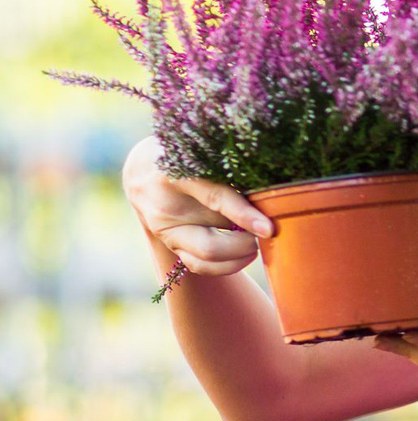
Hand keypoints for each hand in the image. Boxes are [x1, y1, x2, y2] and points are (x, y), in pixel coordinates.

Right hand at [122, 136, 272, 275]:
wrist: (144, 170)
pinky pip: (199, 266)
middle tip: (266, 232)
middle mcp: (166, 210)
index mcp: (175, 175)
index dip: (244, 215)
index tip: (268, 228)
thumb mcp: (205, 154)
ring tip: (256, 243)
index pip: (214, 199)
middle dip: (245, 245)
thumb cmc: (186, 155)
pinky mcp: (169, 244)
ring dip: (239, 257)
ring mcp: (165, 232)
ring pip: (205, 259)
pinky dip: (227, 265)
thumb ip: (232, 173)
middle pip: (210, 245)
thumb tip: (270, 197)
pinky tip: (244, 253)